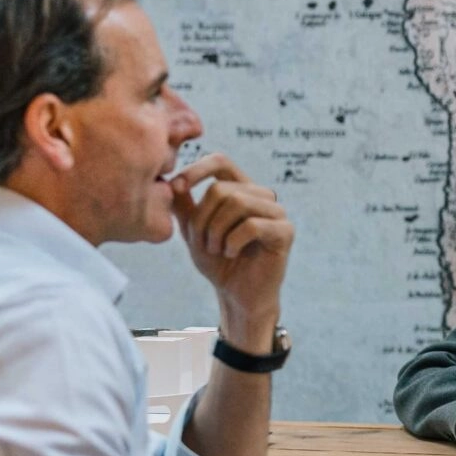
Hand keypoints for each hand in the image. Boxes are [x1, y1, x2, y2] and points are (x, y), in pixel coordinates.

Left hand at [169, 154, 291, 344]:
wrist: (236, 293)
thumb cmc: (217, 261)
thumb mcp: (193, 230)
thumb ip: (184, 204)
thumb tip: (170, 179)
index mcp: (240, 189)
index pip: (221, 162)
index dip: (197, 169)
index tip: (177, 186)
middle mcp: (261, 196)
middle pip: (222, 189)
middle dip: (202, 219)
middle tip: (202, 243)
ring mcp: (276, 212)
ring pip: (236, 202)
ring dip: (216, 231)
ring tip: (217, 249)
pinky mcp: (285, 232)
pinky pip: (252, 225)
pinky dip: (232, 242)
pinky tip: (231, 253)